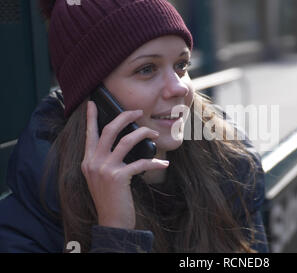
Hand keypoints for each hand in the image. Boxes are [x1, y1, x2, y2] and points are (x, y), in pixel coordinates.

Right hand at [81, 101, 168, 228]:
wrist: (112, 221)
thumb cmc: (111, 197)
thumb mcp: (102, 176)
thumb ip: (106, 160)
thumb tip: (125, 141)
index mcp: (88, 160)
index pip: (90, 133)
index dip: (91, 117)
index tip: (92, 103)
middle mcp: (93, 162)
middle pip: (109, 130)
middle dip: (125, 116)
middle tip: (139, 111)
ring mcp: (104, 169)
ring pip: (125, 141)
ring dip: (143, 134)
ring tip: (154, 134)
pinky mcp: (118, 178)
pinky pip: (140, 163)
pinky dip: (154, 162)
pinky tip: (164, 164)